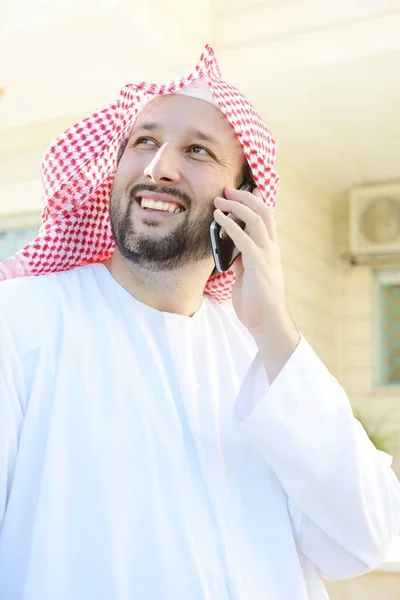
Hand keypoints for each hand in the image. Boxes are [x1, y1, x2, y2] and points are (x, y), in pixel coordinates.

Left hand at [213, 188, 297, 341]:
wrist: (267, 322)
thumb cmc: (256, 302)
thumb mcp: (247, 275)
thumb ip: (242, 259)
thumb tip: (229, 247)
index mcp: (270, 250)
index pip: (267, 218)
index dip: (257, 200)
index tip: (245, 188)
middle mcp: (271, 249)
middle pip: (264, 212)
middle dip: (246, 197)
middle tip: (227, 189)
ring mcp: (267, 255)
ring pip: (256, 219)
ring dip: (236, 206)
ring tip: (219, 199)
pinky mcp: (258, 264)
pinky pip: (243, 238)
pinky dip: (229, 225)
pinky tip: (218, 218)